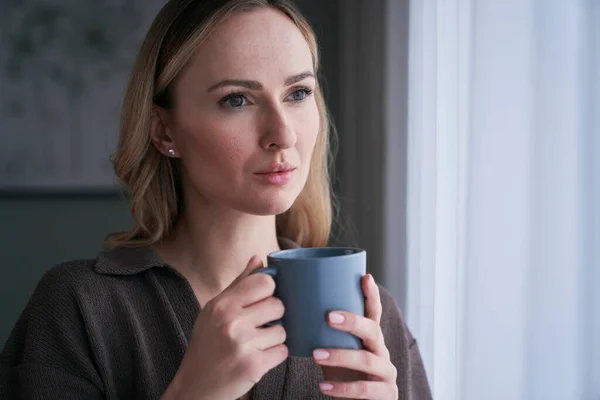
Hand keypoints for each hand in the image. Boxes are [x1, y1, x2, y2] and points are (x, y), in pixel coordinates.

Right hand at [162, 256, 287, 399]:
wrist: (195, 387)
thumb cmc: (206, 344)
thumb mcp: (215, 310)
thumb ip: (239, 284)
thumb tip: (259, 258)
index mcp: (222, 304)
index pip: (265, 282)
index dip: (269, 291)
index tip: (262, 301)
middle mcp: (231, 322)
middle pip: (278, 305)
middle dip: (273, 317)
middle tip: (258, 326)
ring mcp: (243, 344)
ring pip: (282, 330)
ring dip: (274, 339)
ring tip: (255, 344)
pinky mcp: (254, 365)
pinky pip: (283, 351)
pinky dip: (274, 356)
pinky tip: (257, 357)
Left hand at [313, 274, 397, 398]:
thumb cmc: (344, 376)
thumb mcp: (337, 353)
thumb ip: (326, 336)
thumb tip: (296, 311)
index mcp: (371, 339)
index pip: (374, 313)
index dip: (372, 295)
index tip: (365, 277)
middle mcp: (382, 352)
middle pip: (372, 331)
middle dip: (352, 321)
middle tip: (328, 316)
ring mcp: (386, 373)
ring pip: (366, 360)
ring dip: (340, 356)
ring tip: (315, 355)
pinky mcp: (385, 395)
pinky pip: (365, 390)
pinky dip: (342, 389)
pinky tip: (324, 388)